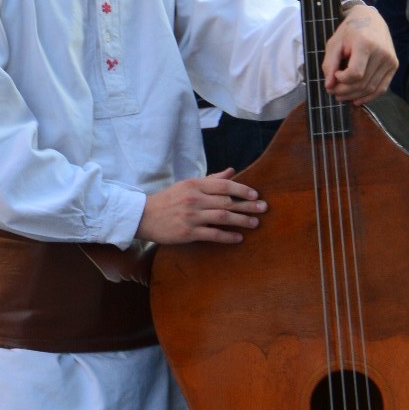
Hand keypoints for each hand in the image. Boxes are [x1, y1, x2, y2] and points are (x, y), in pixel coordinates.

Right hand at [138, 172, 267, 246]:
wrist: (144, 217)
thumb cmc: (168, 200)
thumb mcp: (187, 185)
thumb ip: (211, 180)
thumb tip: (232, 171)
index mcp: (194, 185)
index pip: (223, 185)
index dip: (242, 189)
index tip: (255, 194)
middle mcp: (194, 199)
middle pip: (227, 202)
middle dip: (247, 205)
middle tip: (264, 208)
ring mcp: (191, 216)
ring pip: (222, 217)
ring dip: (241, 221)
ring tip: (255, 223)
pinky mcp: (188, 232)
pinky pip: (212, 234)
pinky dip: (227, 236)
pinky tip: (238, 238)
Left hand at [322, 4, 397, 103]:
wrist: (370, 19)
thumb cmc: (350, 30)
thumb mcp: (334, 43)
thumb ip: (329, 64)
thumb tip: (329, 86)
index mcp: (366, 44)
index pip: (355, 74)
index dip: (342, 80)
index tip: (335, 74)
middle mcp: (382, 53)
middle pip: (363, 83)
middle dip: (345, 91)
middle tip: (333, 92)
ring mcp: (390, 60)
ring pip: (372, 88)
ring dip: (355, 96)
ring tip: (342, 96)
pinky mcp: (394, 65)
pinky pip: (382, 88)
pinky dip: (369, 97)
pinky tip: (357, 99)